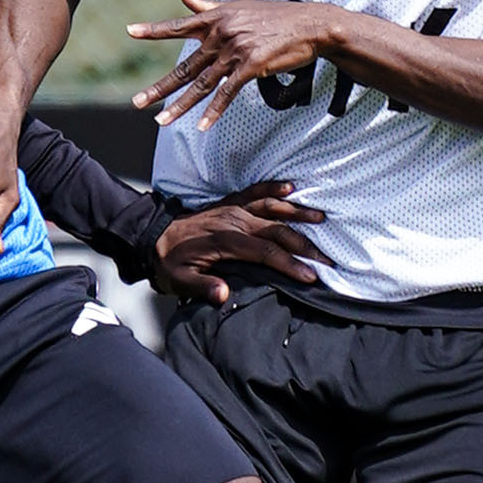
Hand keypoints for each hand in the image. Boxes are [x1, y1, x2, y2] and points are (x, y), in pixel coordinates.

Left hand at [129, 0, 342, 129]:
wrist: (309, 24)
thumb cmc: (274, 16)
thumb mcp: (238, 7)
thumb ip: (207, 6)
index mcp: (215, 18)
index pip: (179, 26)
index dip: (153, 30)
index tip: (129, 31)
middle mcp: (220, 34)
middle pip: (184, 66)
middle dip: (160, 88)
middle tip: (138, 102)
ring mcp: (235, 50)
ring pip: (201, 84)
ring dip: (180, 106)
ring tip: (161, 121)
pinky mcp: (251, 66)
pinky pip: (227, 93)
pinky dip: (214, 111)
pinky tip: (203, 125)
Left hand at [150, 181, 325, 305]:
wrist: (154, 237)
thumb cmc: (170, 263)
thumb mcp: (180, 280)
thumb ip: (202, 287)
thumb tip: (223, 295)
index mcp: (226, 241)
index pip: (266, 253)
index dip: (290, 265)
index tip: (311, 276)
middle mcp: (234, 221)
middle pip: (277, 231)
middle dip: (305, 246)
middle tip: (328, 260)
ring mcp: (233, 209)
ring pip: (272, 208)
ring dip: (297, 213)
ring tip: (321, 219)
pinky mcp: (230, 203)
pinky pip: (255, 192)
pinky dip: (273, 188)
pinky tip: (291, 187)